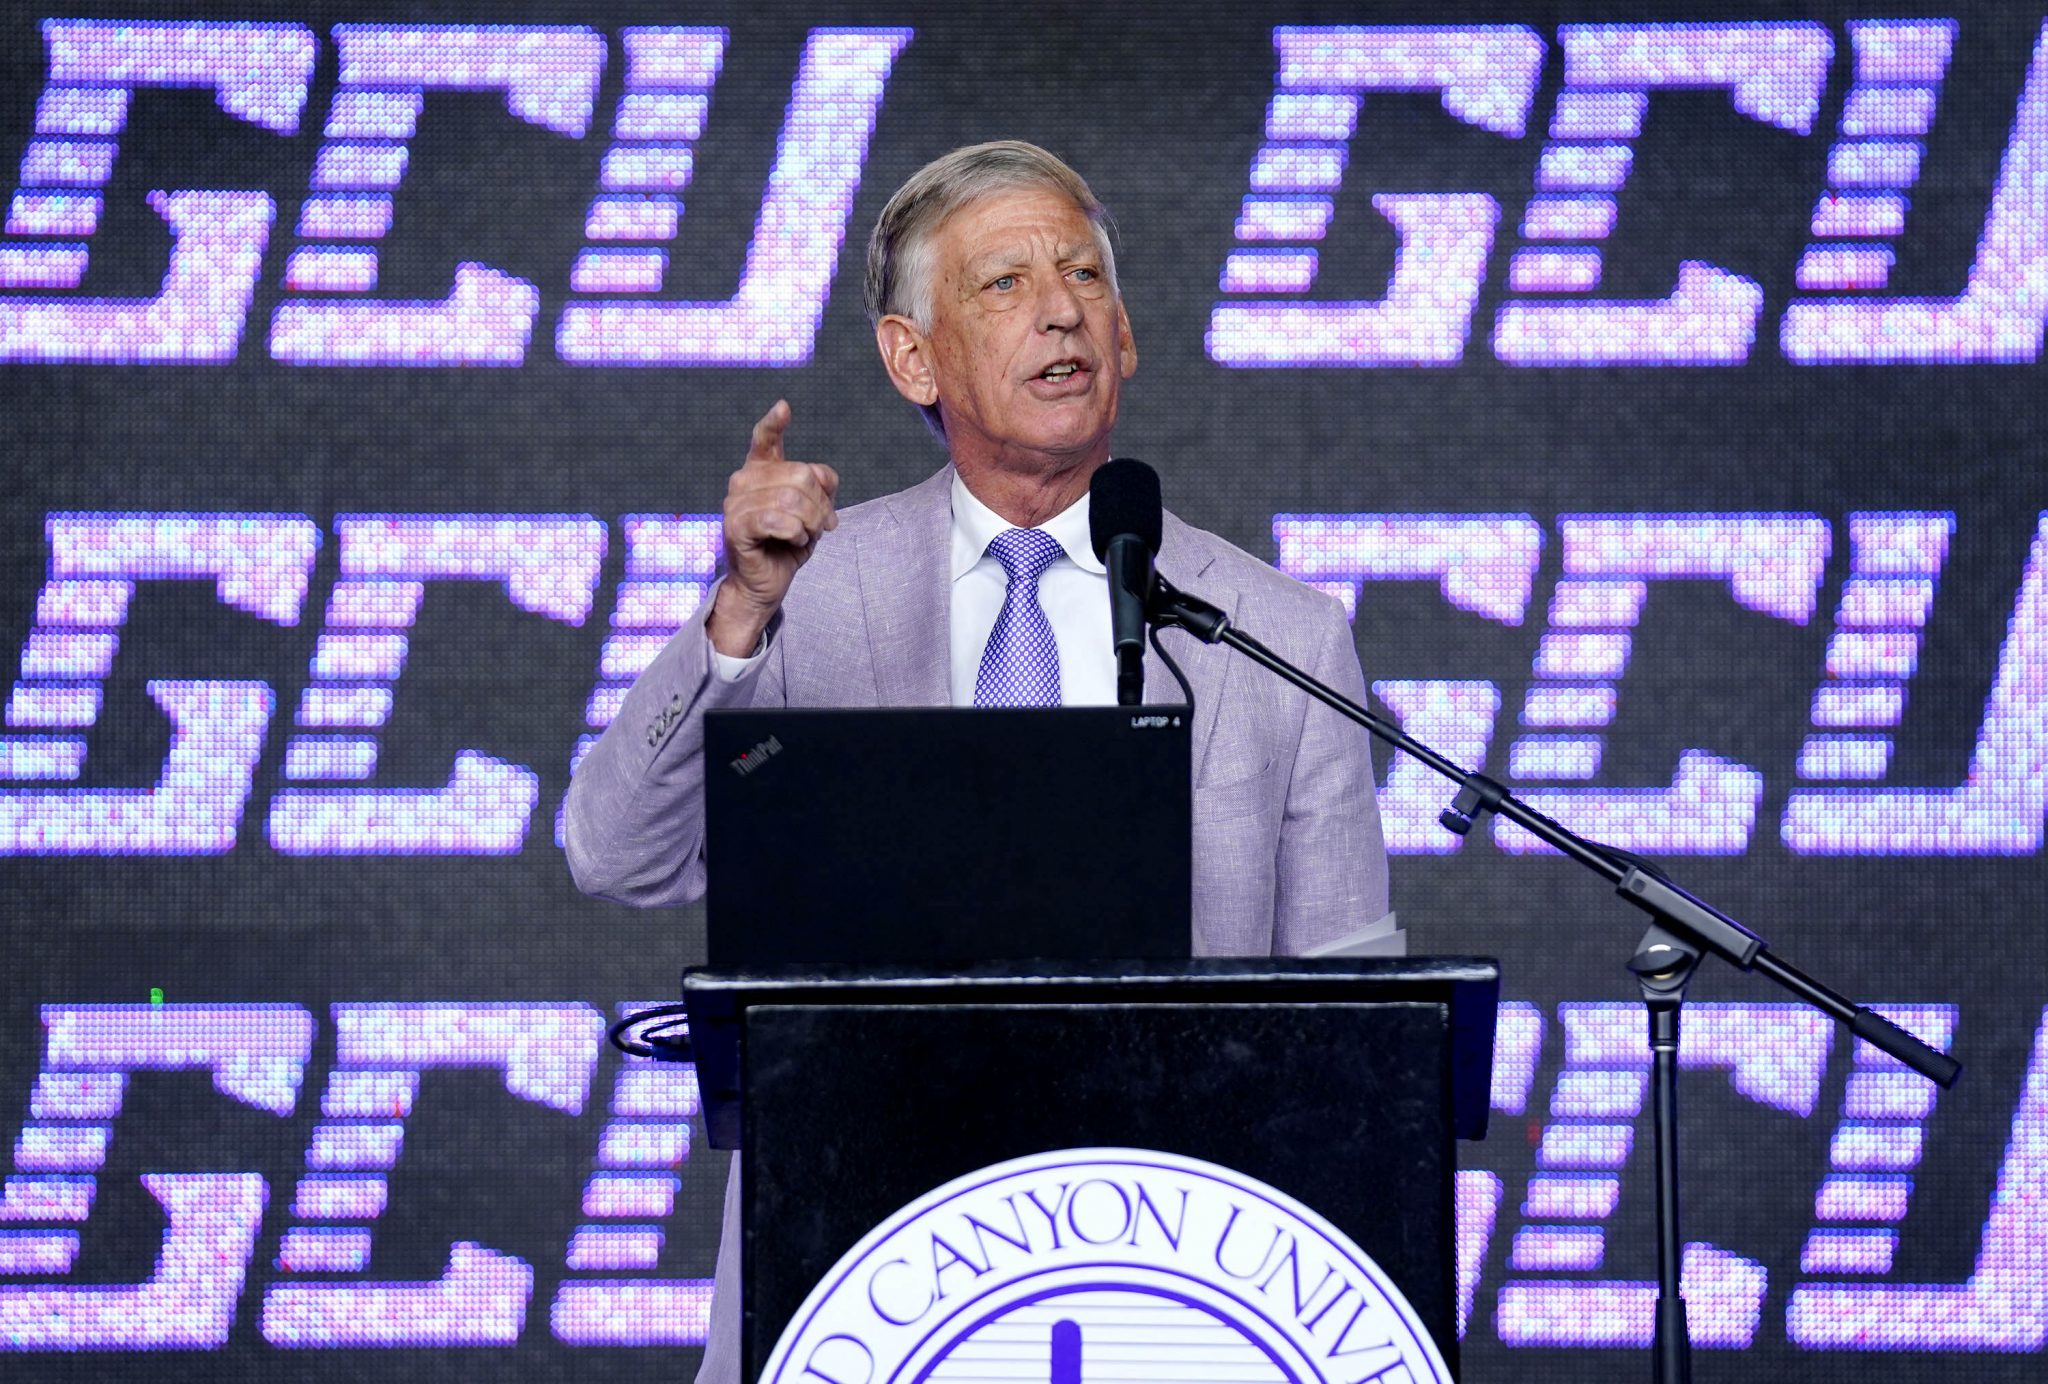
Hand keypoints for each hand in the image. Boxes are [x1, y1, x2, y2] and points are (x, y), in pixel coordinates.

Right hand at [708, 400, 838, 655]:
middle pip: (801, 475)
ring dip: (812, 521)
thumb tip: (822, 478)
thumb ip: (820, 487)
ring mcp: (735, 503)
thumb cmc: (787, 545)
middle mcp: (743, 481)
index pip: (764, 441)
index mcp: (760, 472)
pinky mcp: (736, 526)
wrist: (767, 583)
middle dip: (821, 504)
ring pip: (792, 499)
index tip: (784, 408)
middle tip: (824, 525)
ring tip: (808, 535)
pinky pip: (777, 519)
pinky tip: (795, 540)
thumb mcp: (812, 512)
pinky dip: (795, 532)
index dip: (774, 424)